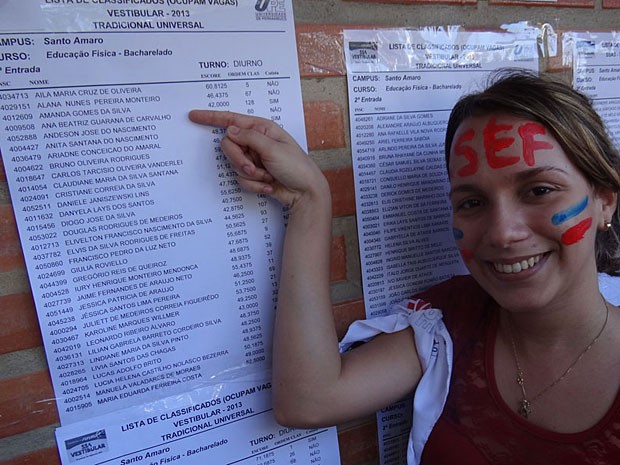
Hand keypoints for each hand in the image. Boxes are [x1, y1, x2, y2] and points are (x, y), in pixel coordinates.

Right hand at [188, 110, 326, 208]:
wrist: (305, 192)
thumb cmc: (296, 167)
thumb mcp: (273, 149)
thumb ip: (249, 138)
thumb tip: (230, 130)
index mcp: (262, 129)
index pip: (232, 120)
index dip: (212, 118)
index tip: (194, 116)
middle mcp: (256, 142)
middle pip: (229, 146)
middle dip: (240, 160)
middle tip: (254, 168)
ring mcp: (254, 159)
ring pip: (235, 165)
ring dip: (251, 175)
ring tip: (268, 177)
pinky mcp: (254, 175)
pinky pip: (241, 179)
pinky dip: (255, 185)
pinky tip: (269, 186)